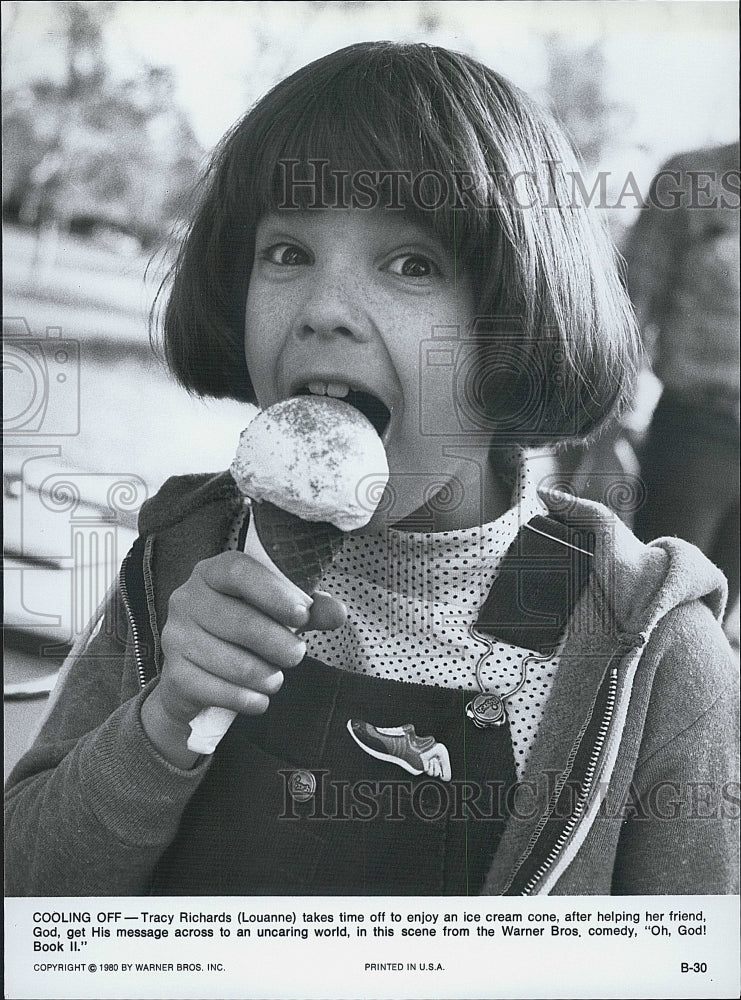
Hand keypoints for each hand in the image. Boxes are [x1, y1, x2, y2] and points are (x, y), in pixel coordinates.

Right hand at [141, 552, 344, 766]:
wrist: (195, 677)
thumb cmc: (242, 633)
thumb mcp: (278, 614)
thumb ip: (310, 610)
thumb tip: (338, 613)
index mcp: (212, 572)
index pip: (239, 570)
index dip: (274, 592)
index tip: (302, 615)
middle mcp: (186, 598)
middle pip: (240, 621)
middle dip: (279, 644)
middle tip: (297, 655)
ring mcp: (175, 635)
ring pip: (231, 661)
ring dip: (265, 676)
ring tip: (276, 679)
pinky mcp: (173, 673)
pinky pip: (217, 690)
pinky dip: (246, 699)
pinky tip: (258, 699)